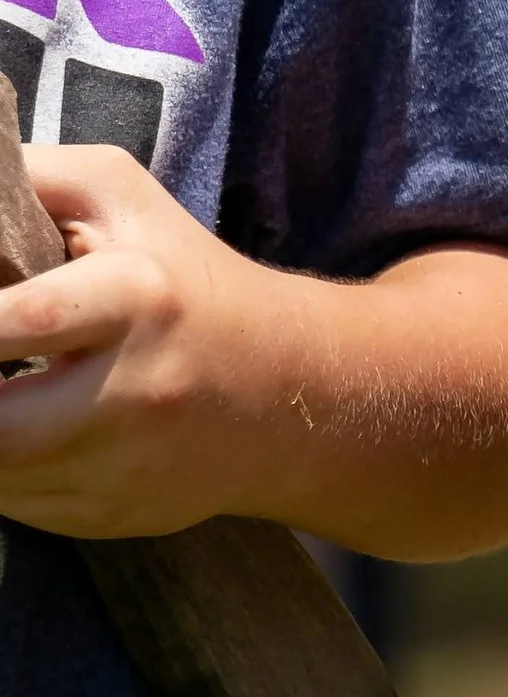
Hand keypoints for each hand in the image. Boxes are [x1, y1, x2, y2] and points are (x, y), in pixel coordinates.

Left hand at [0, 144, 309, 535]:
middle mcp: (133, 391)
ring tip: (14, 388)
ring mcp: (122, 468)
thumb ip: (29, 178)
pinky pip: (16, 505)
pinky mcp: (108, 518)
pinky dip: (5, 469)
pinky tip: (33, 431)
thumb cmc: (182, 279)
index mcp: (135, 296)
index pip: (15, 323)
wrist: (290, 387)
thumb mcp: (119, 197)